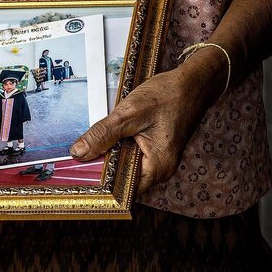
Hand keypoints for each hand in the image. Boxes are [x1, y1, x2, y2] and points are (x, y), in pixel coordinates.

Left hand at [69, 51, 225, 194]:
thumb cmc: (168, 96)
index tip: (79, 176)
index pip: (124, 189)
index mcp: (158, 167)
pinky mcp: (155, 150)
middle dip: (102, 168)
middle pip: (123, 178)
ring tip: (90, 147)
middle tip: (78, 160)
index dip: (101, 184)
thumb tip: (78, 152)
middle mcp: (160, 170)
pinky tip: (108, 137)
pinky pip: (131, 155)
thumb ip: (103, 134)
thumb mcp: (129, 114)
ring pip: (125, 165)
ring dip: (109, 156)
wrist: (193, 82)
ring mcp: (158, 160)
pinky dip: (118, 147)